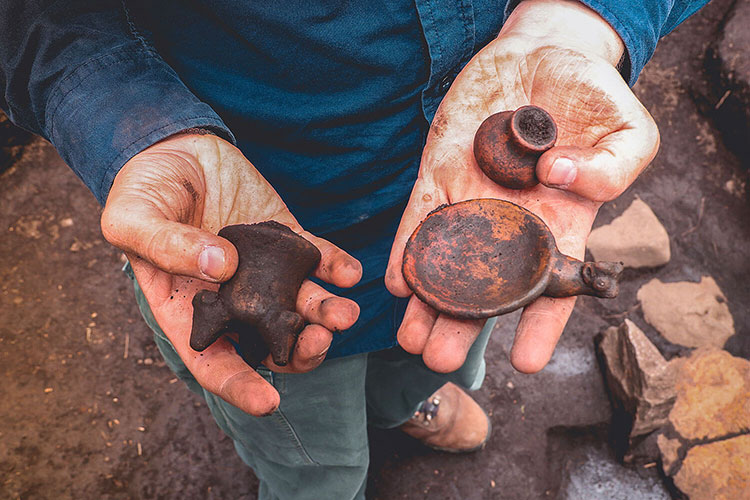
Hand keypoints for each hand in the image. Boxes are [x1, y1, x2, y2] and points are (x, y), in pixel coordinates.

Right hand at [101, 133, 361, 414]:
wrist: (176, 148)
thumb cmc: (143, 189)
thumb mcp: (132, 217)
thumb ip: (166, 245)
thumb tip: (221, 266)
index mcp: (188, 309)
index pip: (213, 360)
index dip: (239, 385)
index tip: (268, 402)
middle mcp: (232, 300)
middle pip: (270, 342)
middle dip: (299, 351)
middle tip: (318, 341)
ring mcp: (263, 271)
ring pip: (300, 306)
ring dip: (325, 314)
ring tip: (344, 312)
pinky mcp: (284, 240)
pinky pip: (315, 259)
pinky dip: (335, 267)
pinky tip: (349, 272)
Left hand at [385, 0, 658, 373]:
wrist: (545, 54)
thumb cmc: (594, 98)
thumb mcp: (632, 132)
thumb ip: (613, 168)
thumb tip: (558, 181)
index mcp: (561, 224)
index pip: (551, 289)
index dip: (541, 328)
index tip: (527, 364)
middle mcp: (512, 224)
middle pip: (485, 288)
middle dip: (462, 325)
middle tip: (439, 361)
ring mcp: (473, 200)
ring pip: (446, 262)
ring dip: (427, 301)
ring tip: (409, 339)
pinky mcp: (441, 172)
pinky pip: (420, 215)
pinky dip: (407, 248)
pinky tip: (396, 281)